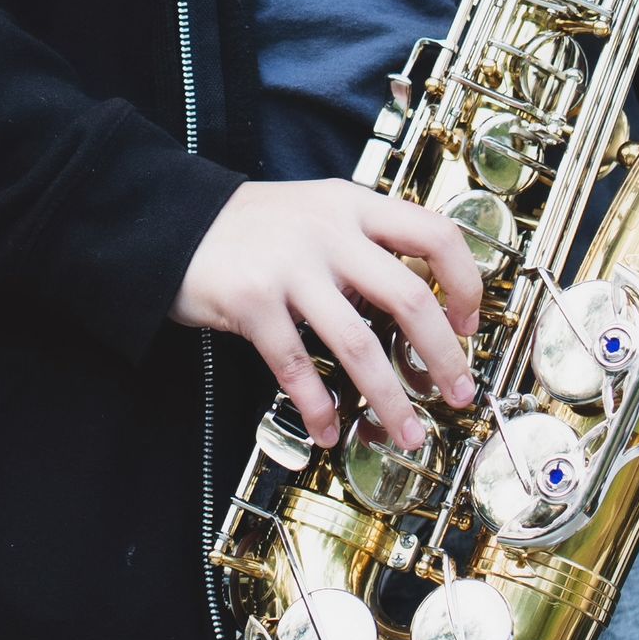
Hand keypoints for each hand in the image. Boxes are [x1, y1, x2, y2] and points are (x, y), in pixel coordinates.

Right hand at [171, 179, 483, 451]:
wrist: (169, 219)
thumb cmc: (251, 226)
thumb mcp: (317, 212)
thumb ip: (364, 242)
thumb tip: (421, 302)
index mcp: (354, 206)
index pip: (436, 234)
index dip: (466, 283)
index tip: (469, 325)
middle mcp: (329, 232)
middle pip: (410, 298)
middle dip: (442, 358)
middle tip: (457, 395)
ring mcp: (290, 266)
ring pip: (359, 343)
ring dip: (391, 398)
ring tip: (407, 433)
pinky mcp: (252, 301)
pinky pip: (296, 364)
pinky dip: (318, 405)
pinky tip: (329, 429)